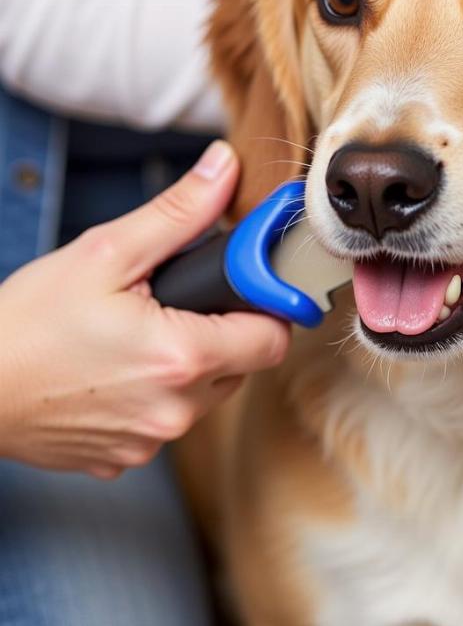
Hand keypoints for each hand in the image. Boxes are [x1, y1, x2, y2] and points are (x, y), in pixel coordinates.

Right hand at [0, 140, 288, 478]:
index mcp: (183, 359)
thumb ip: (179, 212)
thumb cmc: (25, 322)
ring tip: (145, 333)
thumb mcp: (106, 252)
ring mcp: (150, 442)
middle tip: (182, 302)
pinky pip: (167, 421)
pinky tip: (119, 370)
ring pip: (208, 394)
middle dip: (226, 329)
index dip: (267, 307)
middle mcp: (176, 411)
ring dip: (193, 363)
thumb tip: (225, 167)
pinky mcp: (124, 458)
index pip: (274, 338)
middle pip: (244, 364)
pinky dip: (157, 394)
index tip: (247, 287)